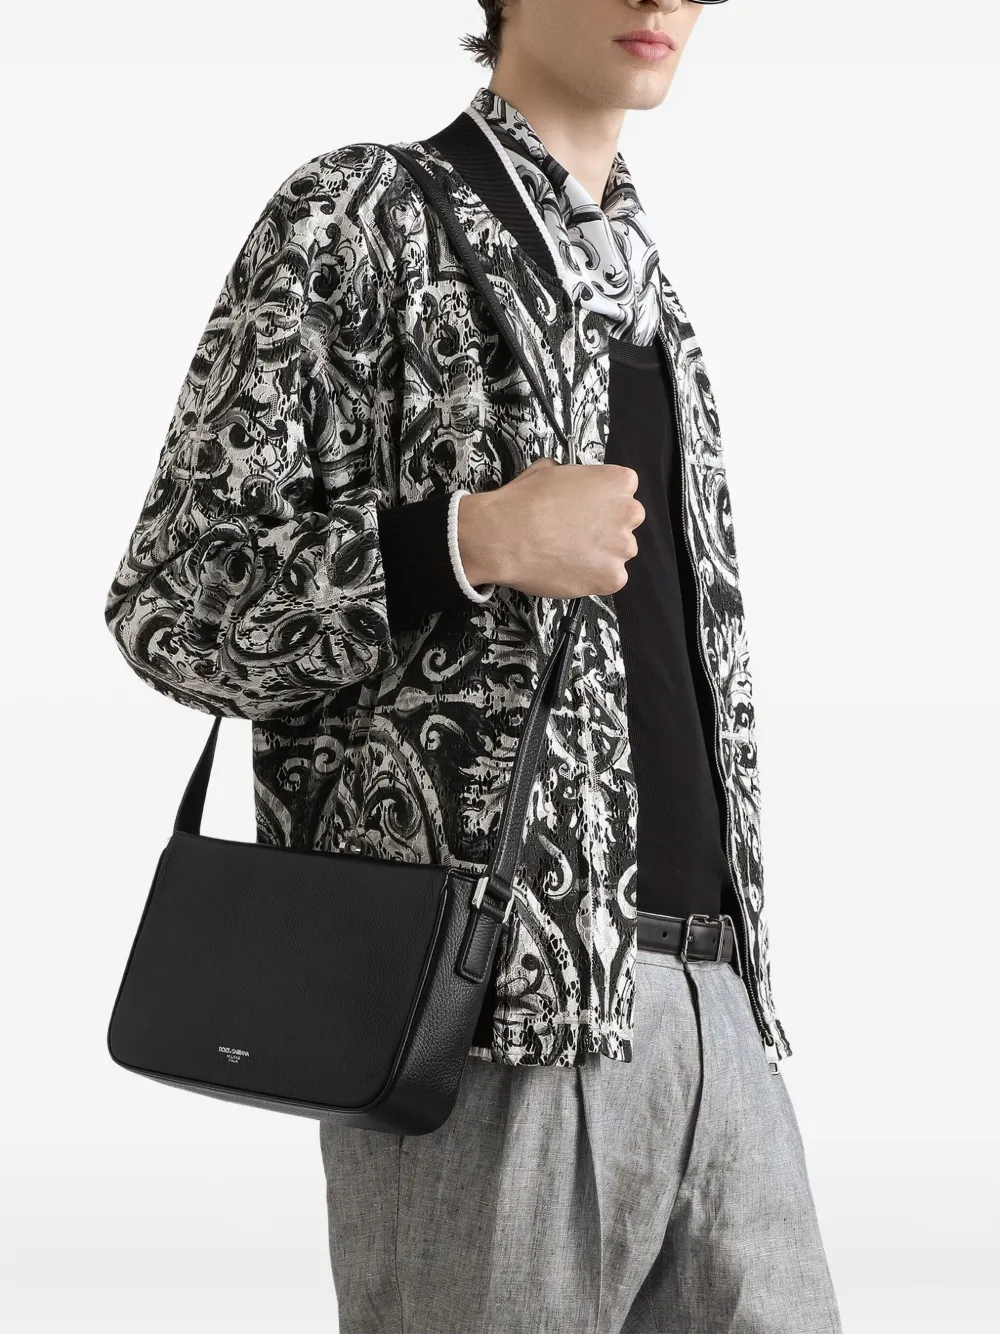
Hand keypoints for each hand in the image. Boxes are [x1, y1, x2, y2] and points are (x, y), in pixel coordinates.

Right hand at [458, 457, 644, 597]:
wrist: (503, 537)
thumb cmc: (523, 501)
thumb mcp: (550, 470)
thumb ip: (575, 479)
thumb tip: (570, 485)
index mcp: (618, 482)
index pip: (624, 489)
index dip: (603, 500)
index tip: (587, 508)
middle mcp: (628, 513)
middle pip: (627, 522)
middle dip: (608, 527)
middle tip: (578, 533)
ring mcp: (622, 548)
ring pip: (619, 553)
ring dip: (601, 554)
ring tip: (568, 554)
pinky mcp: (612, 578)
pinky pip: (611, 579)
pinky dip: (593, 578)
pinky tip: (569, 570)